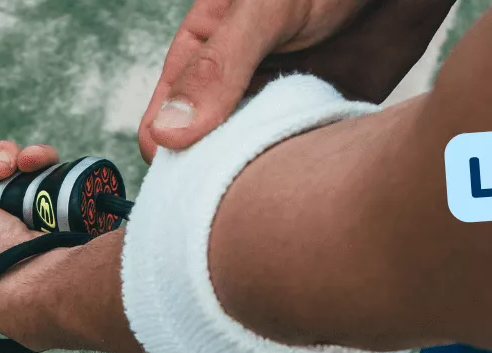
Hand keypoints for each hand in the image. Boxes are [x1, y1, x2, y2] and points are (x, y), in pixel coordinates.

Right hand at [137, 0, 454, 159]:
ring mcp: (282, 103)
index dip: (171, 162)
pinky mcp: (327, 115)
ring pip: (256, 164)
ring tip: (285, 183)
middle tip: (244, 195)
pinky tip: (320, 172)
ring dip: (266, 180)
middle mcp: (238, 87)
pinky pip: (306, 158)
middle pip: (208, 156)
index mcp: (203, 57)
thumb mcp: (263, 10)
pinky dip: (309, 172)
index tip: (194, 188)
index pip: (163, 125)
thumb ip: (217, 68)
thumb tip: (166, 133)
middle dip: (218, 181)